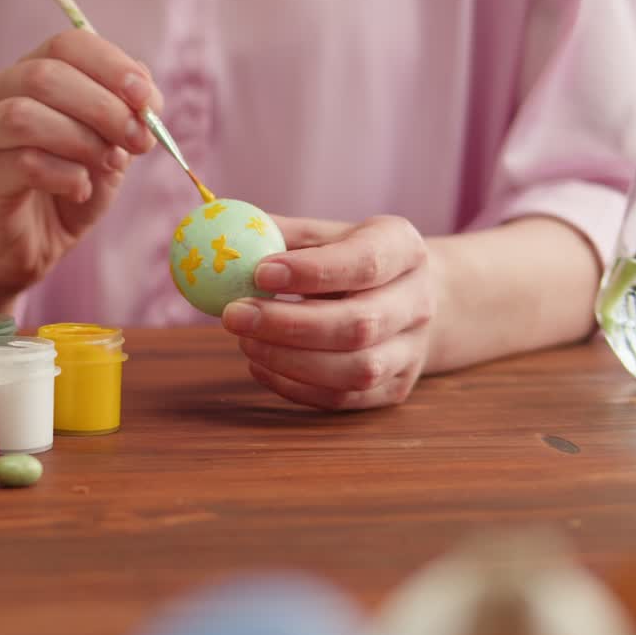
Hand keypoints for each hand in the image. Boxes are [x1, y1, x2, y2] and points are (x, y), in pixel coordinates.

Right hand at [0, 29, 162, 293]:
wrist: (30, 246)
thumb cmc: (69, 188)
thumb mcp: (110, 145)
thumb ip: (126, 115)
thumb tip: (146, 95)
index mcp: (30, 72)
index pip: (68, 45)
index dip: (113, 66)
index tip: (148, 101)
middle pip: (46, 75)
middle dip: (104, 107)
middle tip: (138, 141)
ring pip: (26, 116)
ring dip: (82, 141)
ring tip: (108, 165)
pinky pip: (24, 163)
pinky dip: (66, 175)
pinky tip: (79, 190)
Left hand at [220, 215, 436, 409]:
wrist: (407, 297)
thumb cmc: (348, 259)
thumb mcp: (324, 235)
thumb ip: (278, 235)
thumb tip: (218, 237)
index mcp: (404, 249)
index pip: (365, 263)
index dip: (312, 272)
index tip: (258, 272)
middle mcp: (417, 302)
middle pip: (359, 325)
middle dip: (289, 325)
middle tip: (233, 315)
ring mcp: (410, 351)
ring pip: (356, 371)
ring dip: (289, 360)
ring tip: (245, 341)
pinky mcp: (394, 389)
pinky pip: (343, 399)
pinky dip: (295, 387)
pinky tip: (260, 365)